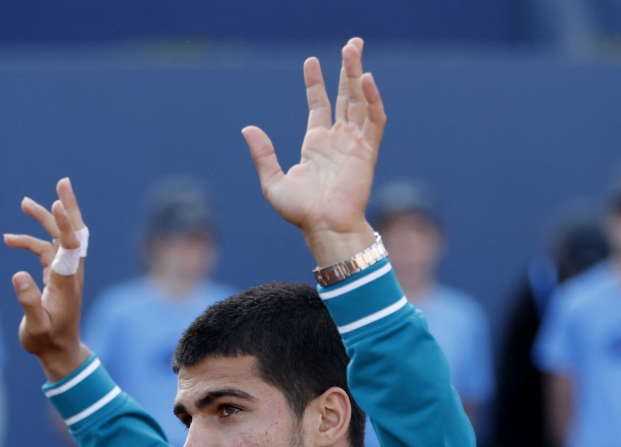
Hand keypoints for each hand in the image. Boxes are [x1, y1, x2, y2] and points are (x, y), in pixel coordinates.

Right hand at [4, 177, 90, 381]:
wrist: (59, 352)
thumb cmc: (46, 341)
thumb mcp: (35, 327)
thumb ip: (28, 302)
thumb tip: (17, 275)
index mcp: (66, 282)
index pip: (69, 246)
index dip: (64, 224)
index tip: (57, 202)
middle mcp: (69, 273)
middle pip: (74, 233)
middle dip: (68, 207)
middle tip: (63, 182)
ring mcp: (64, 273)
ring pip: (57, 237)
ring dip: (44, 219)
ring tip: (24, 203)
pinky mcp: (56, 275)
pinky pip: (45, 250)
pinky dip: (29, 241)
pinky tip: (9, 240)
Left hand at [242, 37, 385, 266]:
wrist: (324, 228)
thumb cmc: (301, 212)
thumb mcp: (273, 182)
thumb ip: (263, 154)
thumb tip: (247, 128)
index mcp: (316, 145)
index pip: (318, 105)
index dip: (315, 83)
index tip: (311, 62)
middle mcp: (337, 140)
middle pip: (344, 96)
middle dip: (347, 69)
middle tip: (350, 44)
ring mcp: (354, 144)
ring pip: (359, 101)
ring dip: (358, 76)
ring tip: (355, 50)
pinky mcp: (367, 151)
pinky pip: (373, 120)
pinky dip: (371, 100)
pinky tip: (365, 80)